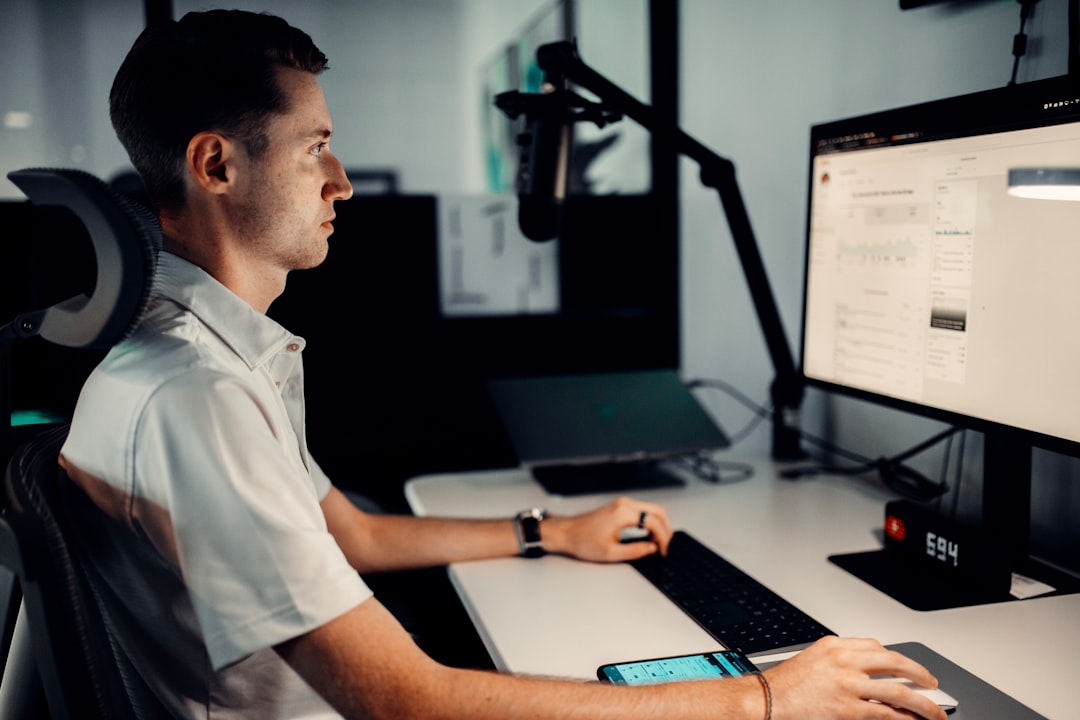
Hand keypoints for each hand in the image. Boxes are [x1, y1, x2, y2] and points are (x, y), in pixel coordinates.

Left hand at [542, 496, 672, 561]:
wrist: (567, 533)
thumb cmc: (583, 541)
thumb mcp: (611, 553)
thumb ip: (636, 551)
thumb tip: (653, 548)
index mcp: (623, 513)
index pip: (654, 522)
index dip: (663, 538)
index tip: (663, 551)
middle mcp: (625, 504)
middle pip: (658, 511)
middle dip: (666, 530)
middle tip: (665, 547)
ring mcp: (622, 503)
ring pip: (652, 509)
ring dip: (659, 525)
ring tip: (657, 544)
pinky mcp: (620, 506)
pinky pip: (643, 511)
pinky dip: (650, 522)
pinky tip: (648, 536)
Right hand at [765, 636, 947, 719]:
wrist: (765, 702)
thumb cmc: (784, 685)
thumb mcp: (812, 659)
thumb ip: (840, 659)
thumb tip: (869, 670)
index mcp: (834, 646)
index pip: (876, 647)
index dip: (898, 660)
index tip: (908, 669)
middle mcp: (843, 662)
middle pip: (894, 663)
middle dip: (919, 674)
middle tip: (932, 685)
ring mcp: (848, 686)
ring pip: (898, 692)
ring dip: (922, 704)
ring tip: (934, 712)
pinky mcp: (848, 710)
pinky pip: (886, 715)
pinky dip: (904, 719)